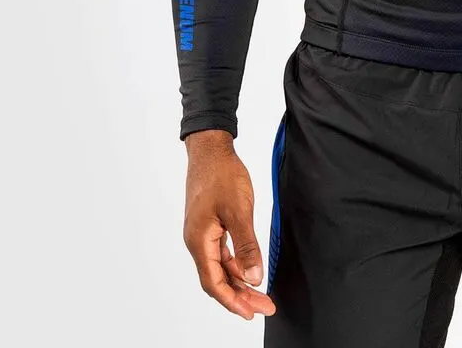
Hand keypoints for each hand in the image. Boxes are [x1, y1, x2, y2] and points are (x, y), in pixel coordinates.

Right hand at [182, 130, 276, 319]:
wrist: (211, 149)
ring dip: (239, 281)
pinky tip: (250, 268)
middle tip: (264, 306)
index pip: (214, 283)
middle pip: (217, 279)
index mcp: (199, 241)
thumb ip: (247, 246)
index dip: (233, 301)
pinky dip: (236, 264)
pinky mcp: (210, 225)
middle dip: (240, 295)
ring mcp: (203, 233)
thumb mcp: (239, 210)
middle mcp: (197, 241)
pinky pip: (222, 253)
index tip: (252, 312)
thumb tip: (254, 277)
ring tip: (260, 293)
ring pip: (220, 267)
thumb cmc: (222, 175)